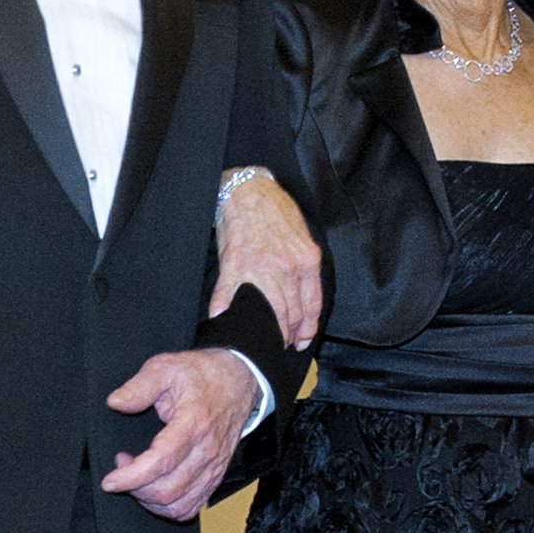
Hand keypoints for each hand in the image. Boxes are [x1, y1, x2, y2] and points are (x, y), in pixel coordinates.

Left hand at [101, 350, 258, 520]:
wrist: (240, 382)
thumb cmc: (204, 375)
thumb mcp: (167, 367)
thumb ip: (140, 386)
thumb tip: (116, 403)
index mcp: (194, 424)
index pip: (162, 462)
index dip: (132, 477)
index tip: (111, 479)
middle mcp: (207, 451)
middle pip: (168, 490)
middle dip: (135, 487)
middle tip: (123, 465)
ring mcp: (213, 467)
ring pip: (178, 505)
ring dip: (149, 500)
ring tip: (137, 478)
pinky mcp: (215, 477)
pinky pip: (191, 507)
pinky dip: (168, 508)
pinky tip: (155, 490)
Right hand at [210, 173, 320, 349]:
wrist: (250, 190)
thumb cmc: (276, 213)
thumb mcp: (304, 239)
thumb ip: (306, 269)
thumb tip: (304, 303)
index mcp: (307, 261)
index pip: (311, 306)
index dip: (306, 329)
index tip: (300, 340)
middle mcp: (287, 267)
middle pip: (290, 313)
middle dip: (286, 333)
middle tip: (279, 342)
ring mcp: (261, 268)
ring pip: (267, 311)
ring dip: (263, 329)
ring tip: (258, 336)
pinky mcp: (235, 264)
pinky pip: (228, 296)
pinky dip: (224, 312)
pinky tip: (222, 321)